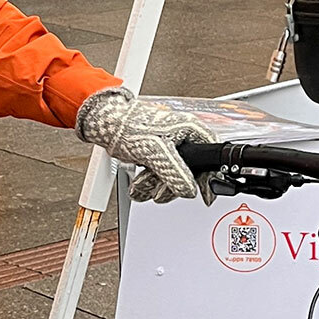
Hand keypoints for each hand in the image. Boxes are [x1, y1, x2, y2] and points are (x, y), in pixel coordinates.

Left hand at [74, 87, 214, 203]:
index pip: (211, 157)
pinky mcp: (158, 152)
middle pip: (191, 171)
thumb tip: (189, 190)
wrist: (107, 124)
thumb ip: (174, 173)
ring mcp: (171, 145)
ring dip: (157, 186)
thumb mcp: (155, 152)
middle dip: (173, 185)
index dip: (208, 178)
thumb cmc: (129, 127)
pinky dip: (150, 182)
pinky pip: (161, 174)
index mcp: (190, 130)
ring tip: (143, 186)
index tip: (204, 194)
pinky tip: (140, 185)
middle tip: (161, 192)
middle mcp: (183, 137)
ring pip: (174, 175)